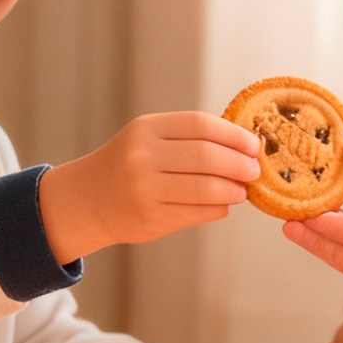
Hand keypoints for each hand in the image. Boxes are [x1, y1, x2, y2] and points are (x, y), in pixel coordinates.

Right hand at [39, 112, 260, 262]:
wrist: (88, 199)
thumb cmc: (130, 163)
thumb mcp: (150, 138)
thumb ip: (189, 138)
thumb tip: (244, 146)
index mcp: (146, 129)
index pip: (200, 125)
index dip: (234, 135)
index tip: (254, 144)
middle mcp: (142, 157)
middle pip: (206, 157)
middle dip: (239, 164)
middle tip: (254, 170)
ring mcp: (144, 189)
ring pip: (206, 189)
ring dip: (233, 190)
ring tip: (243, 191)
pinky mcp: (150, 218)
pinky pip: (197, 213)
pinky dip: (219, 209)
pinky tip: (223, 205)